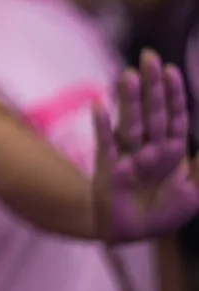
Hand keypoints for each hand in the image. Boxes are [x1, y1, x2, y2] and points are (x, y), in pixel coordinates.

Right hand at [93, 52, 198, 241]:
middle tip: (150, 56)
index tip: (172, 71)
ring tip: (128, 74)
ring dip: (129, 99)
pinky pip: (105, 144)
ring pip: (131, 122)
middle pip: (153, 112)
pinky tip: (99, 105)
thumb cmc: (161, 214)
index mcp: (172, 152)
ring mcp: (128, 155)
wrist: (129, 234)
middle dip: (153, 86)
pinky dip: (103, 125)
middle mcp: (150, 148)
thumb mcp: (193, 194)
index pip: (175, 117)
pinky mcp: (109, 168)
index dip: (174, 95)